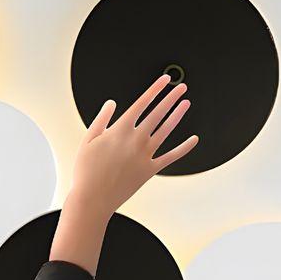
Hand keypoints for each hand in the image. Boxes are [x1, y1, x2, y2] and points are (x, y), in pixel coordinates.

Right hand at [69, 75, 199, 218]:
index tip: (164, 80)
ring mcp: (145, 154)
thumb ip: (101, 119)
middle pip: (158, 113)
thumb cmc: (86, 171)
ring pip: (167, 130)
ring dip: (178, 115)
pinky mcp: (151, 170)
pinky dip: (185, 148)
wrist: (93, 199)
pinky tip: (194, 139)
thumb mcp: (87, 141)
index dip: (155, 89)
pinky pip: (172, 156)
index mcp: (119, 130)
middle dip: (171, 97)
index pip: (142, 103)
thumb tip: (111, 103)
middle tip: (181, 88)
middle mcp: (136, 139)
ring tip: (185, 103)